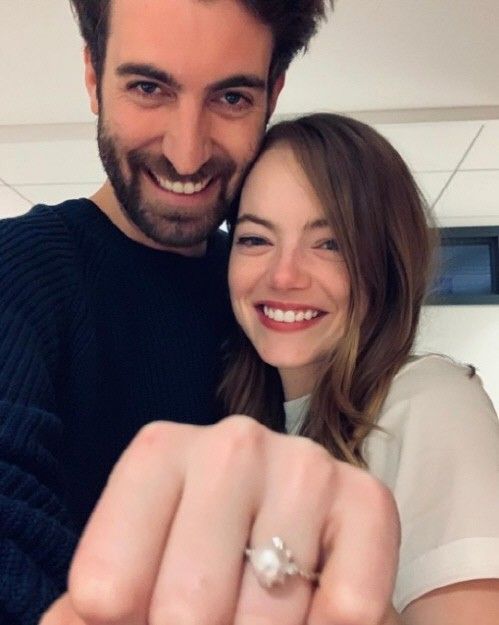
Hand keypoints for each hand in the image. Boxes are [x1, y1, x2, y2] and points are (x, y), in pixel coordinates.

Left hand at [41, 416, 399, 624]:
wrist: (289, 533)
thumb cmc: (199, 555)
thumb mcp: (135, 570)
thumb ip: (94, 605)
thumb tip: (78, 622)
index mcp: (160, 451)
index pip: (106, 587)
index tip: (142, 615)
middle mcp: (233, 442)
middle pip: (187, 607)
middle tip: (208, 623)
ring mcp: (304, 464)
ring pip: (268, 617)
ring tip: (254, 614)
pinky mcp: (368, 497)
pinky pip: (347, 608)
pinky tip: (308, 612)